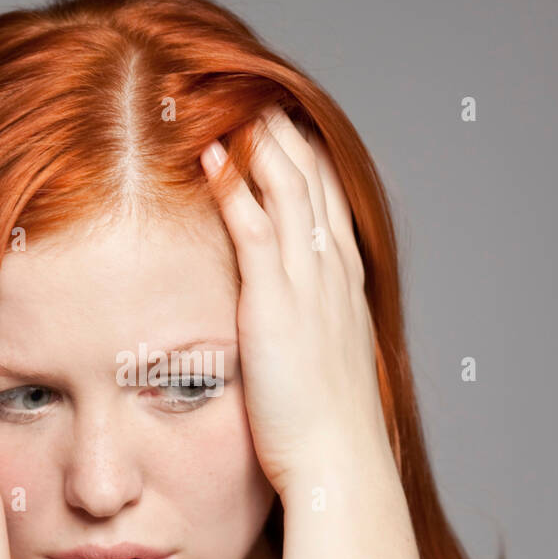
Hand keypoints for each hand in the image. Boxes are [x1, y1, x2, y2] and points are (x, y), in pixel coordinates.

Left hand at [200, 107, 393, 501]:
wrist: (339, 464)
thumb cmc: (328, 431)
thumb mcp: (323, 367)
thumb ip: (307, 333)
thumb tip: (287, 328)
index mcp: (345, 287)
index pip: (329, 203)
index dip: (307, 161)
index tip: (285, 128)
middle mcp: (333, 274)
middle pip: (314, 182)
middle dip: (286, 136)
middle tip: (258, 95)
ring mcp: (309, 284)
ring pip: (288, 189)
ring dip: (261, 142)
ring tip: (233, 101)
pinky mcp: (276, 303)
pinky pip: (255, 226)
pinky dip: (236, 185)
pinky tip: (212, 153)